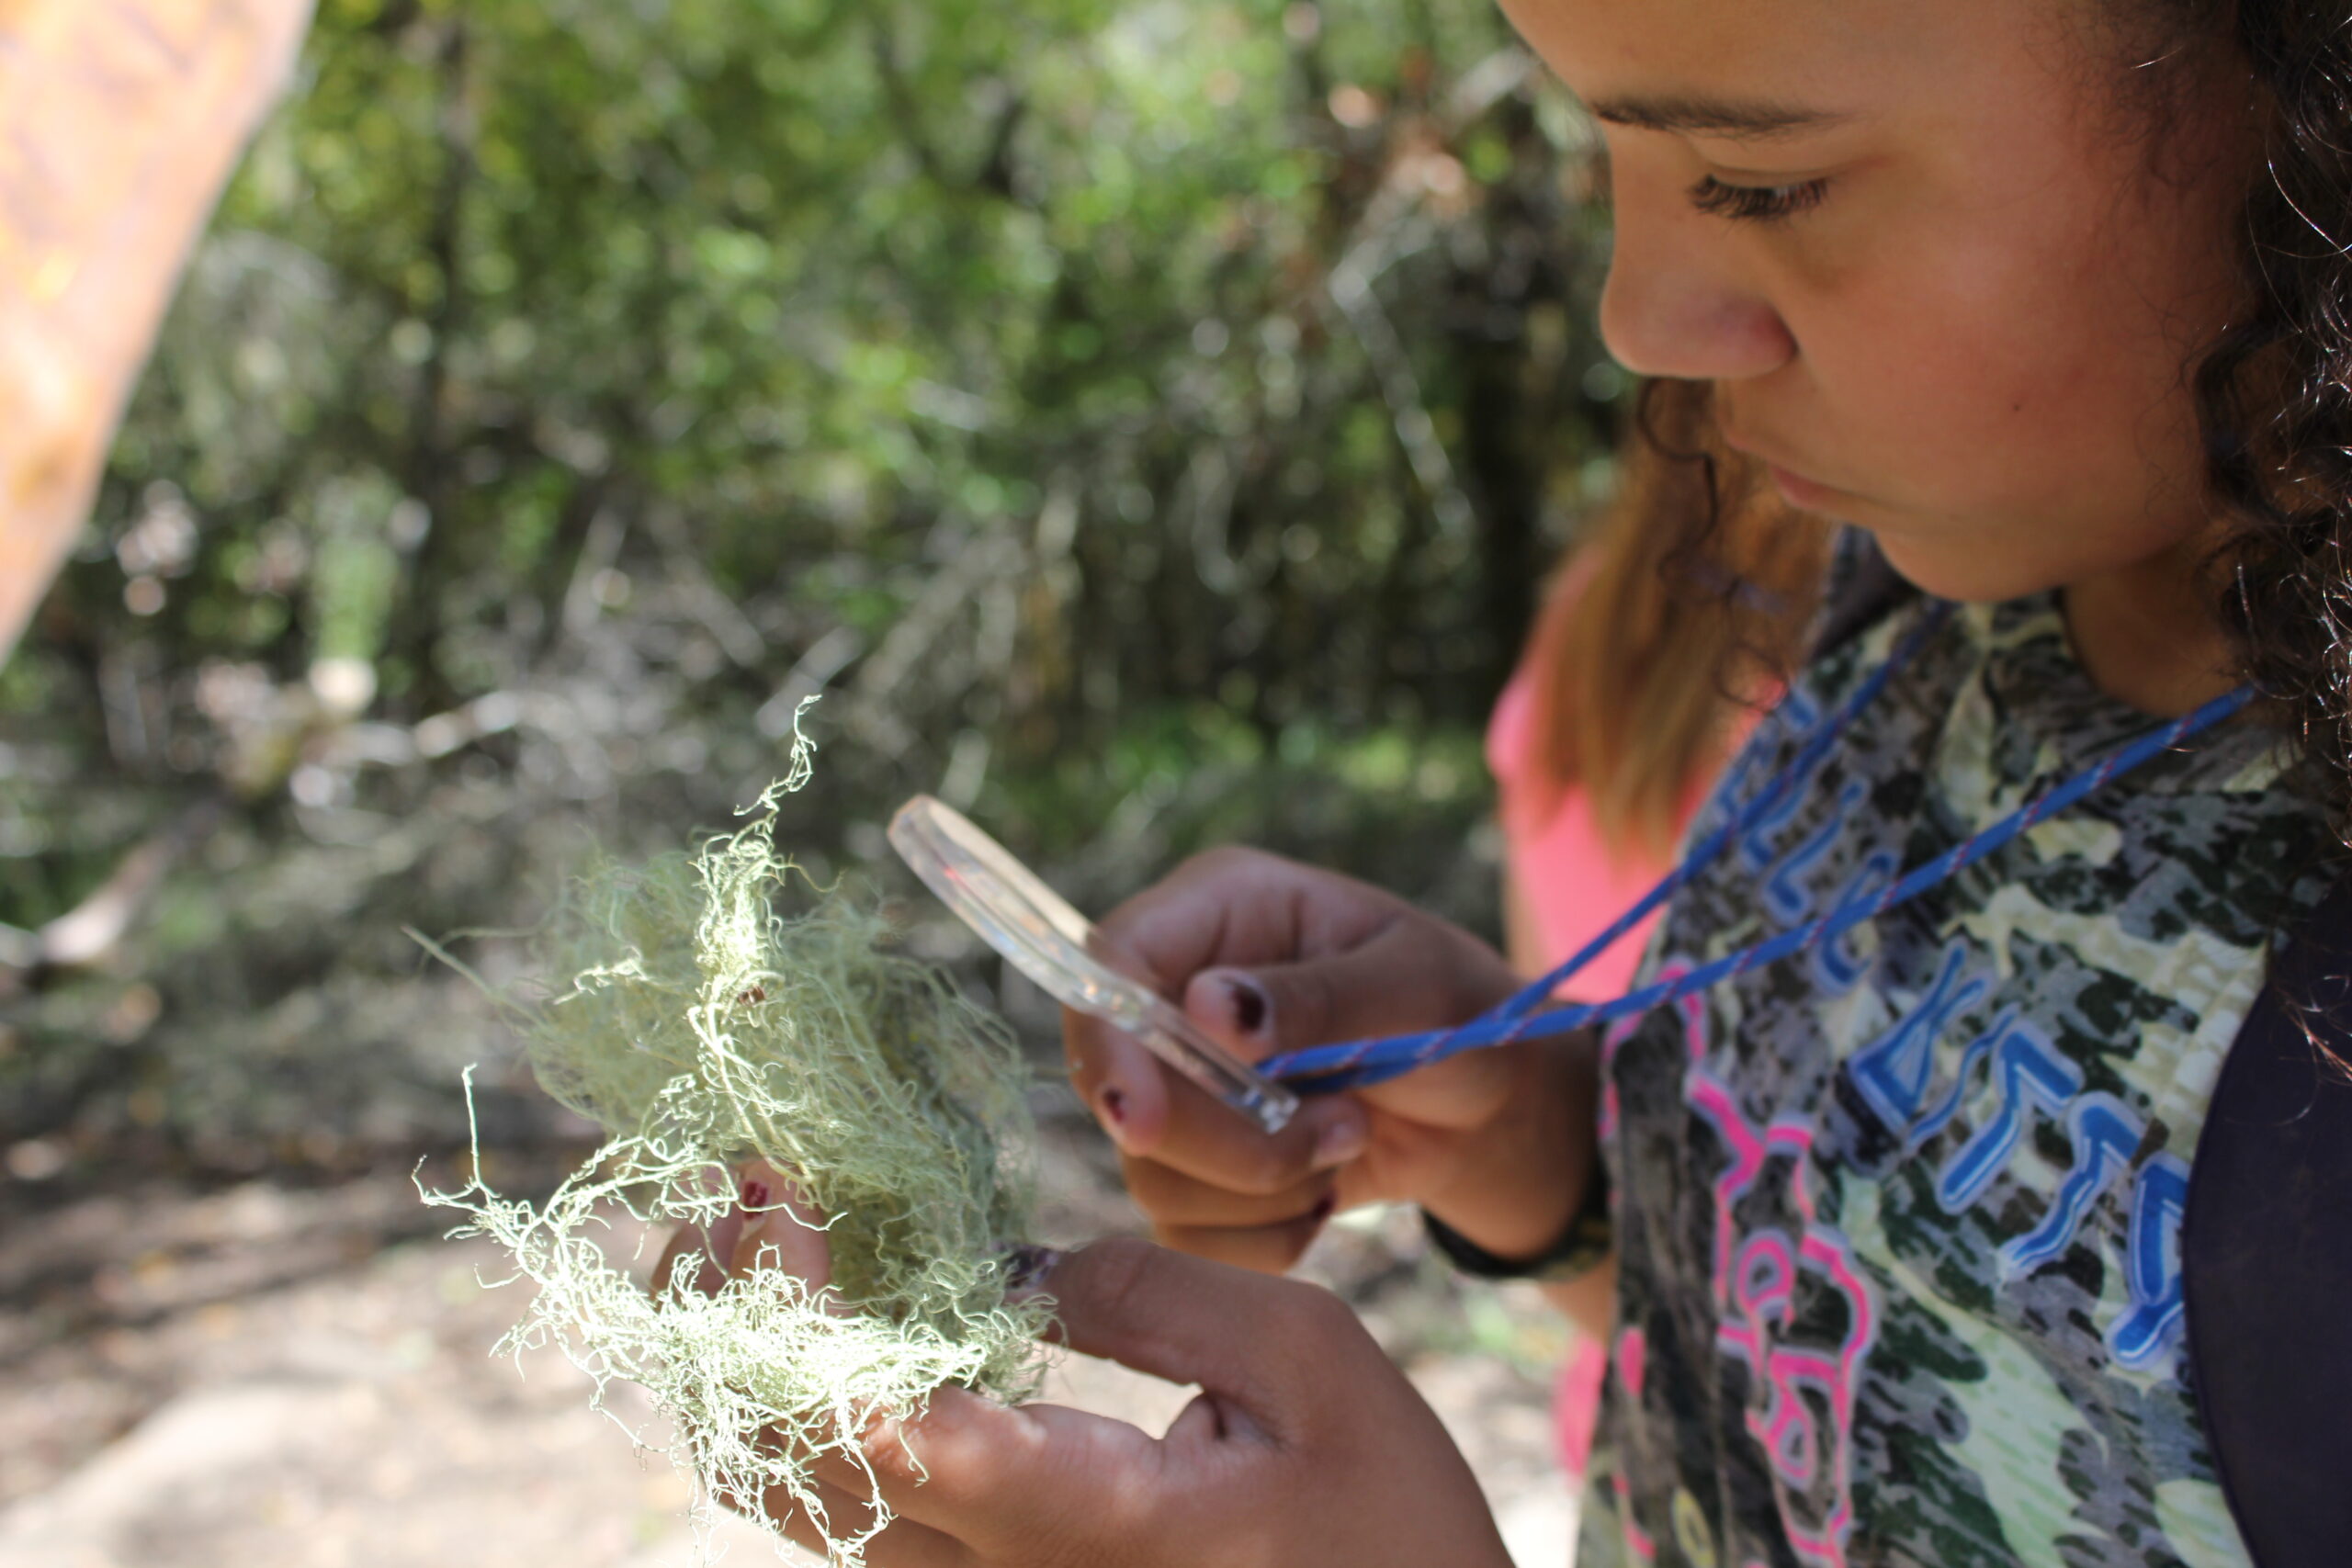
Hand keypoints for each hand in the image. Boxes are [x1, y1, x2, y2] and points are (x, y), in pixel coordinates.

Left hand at [774, 1237, 1514, 1567]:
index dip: (779, 1295)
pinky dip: (822, 1394)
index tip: (783, 1179)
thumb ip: (1148, 1294)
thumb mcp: (1307, 1365)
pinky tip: (861, 1303)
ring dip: (766, 1349)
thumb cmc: (1388, 1526)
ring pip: (796, 1489)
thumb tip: (1009, 1262)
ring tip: (798, 1221)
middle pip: (774, 1461)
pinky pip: (857, 1502)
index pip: (849, 1423)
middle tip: (764, 1179)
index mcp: (1066, 1522)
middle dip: (735, 1308)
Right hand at [1066, 846, 1598, 1273]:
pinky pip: (1185, 1234)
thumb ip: (1320, 996)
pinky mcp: (1198, 1168)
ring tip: (1348, 1143)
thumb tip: (1206, 1009)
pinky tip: (1323, 1197)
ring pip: (1151, 1172)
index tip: (1144, 1123)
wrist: (1492, 1105)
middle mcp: (1178, 993)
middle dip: (1228, 1139)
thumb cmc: (1464, 1014)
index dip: (1107, 1045)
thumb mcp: (1419, 987)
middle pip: (1121, 1086)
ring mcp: (1181, 1085)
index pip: (1109, 963)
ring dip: (1260, 1187)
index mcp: (1219, 909)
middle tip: (1341, 1130)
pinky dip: (1262, 1238)